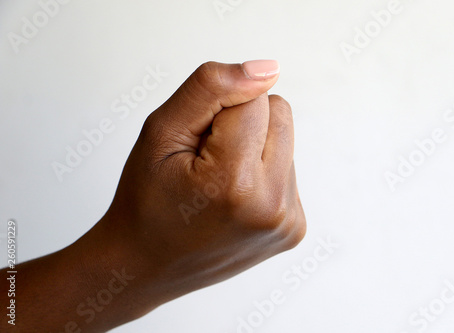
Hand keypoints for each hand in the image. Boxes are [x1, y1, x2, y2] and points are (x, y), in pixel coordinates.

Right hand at [102, 60, 306, 305]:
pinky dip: (261, 173)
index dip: (218, 111)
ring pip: (284, 140)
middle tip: (206, 162)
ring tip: (218, 183)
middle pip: (279, 114)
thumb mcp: (161, 132)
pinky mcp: (294, 228)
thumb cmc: (147, 200)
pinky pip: (287, 170)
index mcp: (235, 182)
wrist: (147, 264)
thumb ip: (212, 89)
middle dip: (242, 125)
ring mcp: (288, 222)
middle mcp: (272, 206)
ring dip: (253, 149)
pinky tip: (233, 198)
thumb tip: (267, 69)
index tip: (195, 144)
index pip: (254, 98)